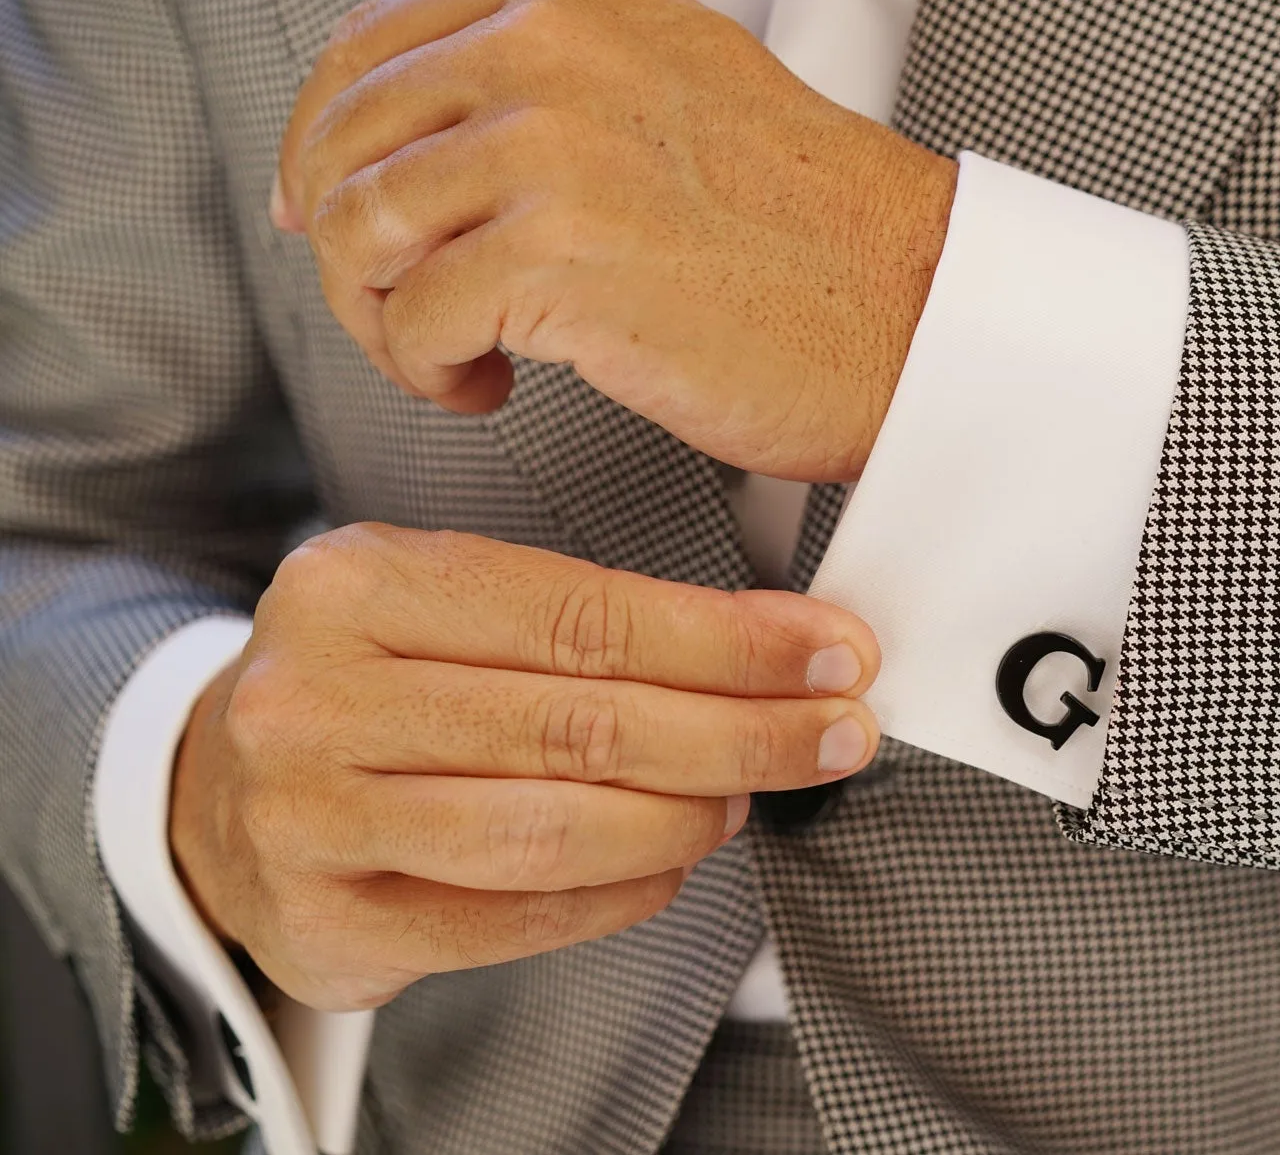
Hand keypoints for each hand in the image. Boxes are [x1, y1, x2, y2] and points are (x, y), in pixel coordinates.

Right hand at [169, 522, 880, 1010]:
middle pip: (581, 723)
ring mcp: (310, 817)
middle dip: (742, 733)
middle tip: (833, 734)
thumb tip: (783, 642)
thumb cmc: (372, 684)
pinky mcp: (328, 922)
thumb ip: (591, 617)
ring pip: (553, 828)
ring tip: (742, 797)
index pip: (585, 614)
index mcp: (359, 583)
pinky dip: (620, 892)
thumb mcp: (447, 604)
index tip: (831, 655)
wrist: (220, 790)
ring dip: (685, 817)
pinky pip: (515, 917)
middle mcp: (318, 695)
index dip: (730, 644)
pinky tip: (670, 862)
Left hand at [273, 0, 958, 482]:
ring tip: (453, 353)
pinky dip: (431, 372)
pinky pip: (412, 320)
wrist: (910, 309)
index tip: (326, 207)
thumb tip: (395, 143)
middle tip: (398, 306)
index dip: (324, 143)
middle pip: (346, 141)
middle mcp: (551, 46)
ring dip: (383, 318)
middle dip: (348, 248)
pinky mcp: (556, 256)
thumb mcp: (670, 85)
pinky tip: (492, 386)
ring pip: (359, 231)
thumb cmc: (810, 229)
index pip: (367, 45)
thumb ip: (539, 83)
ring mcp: (550, 146)